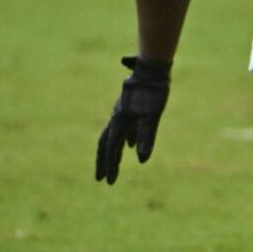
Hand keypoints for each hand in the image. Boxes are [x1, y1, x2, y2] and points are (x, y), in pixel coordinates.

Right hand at [95, 55, 171, 183]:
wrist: (151, 70)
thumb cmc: (152, 93)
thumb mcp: (152, 116)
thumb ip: (146, 136)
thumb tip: (143, 160)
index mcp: (119, 122)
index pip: (112, 149)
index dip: (110, 165)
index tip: (109, 181)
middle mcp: (117, 118)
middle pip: (105, 144)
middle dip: (103, 162)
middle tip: (100, 178)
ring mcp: (122, 113)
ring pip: (112, 136)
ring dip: (111, 152)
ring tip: (112, 166)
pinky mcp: (130, 109)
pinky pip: (122, 128)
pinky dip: (123, 139)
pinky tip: (130, 145)